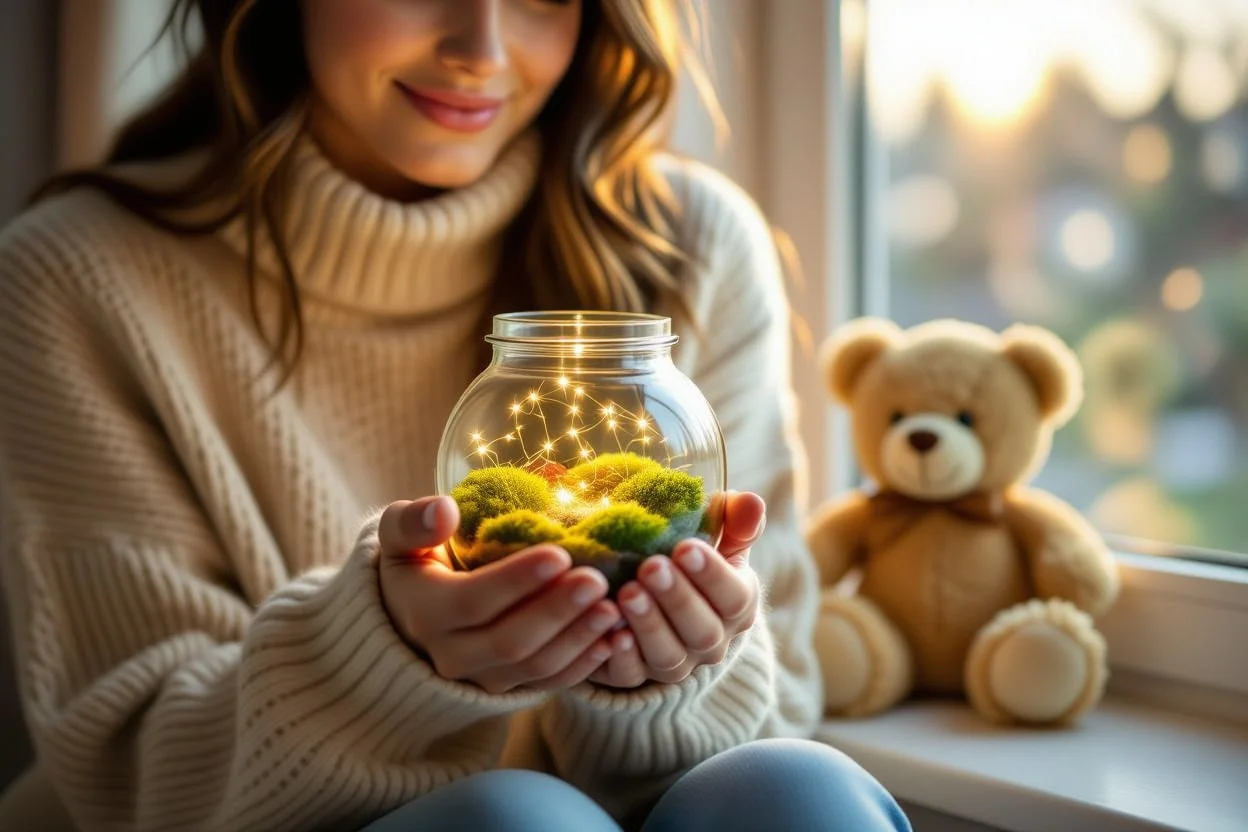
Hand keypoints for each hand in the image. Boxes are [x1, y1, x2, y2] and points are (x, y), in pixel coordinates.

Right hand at [378, 496, 621, 694]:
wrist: (409, 619)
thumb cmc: (416, 564)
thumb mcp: (399, 538)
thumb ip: (413, 522)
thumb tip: (444, 509)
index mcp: (426, 612)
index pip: (473, 601)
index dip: (517, 581)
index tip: (559, 554)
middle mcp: (452, 654)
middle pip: (511, 640)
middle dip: (557, 611)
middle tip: (597, 581)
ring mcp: (483, 676)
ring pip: (535, 666)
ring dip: (578, 638)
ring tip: (612, 607)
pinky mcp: (509, 687)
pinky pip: (550, 683)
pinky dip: (585, 665)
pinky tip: (614, 639)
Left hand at [588, 492, 764, 688]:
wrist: (657, 602)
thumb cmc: (689, 561)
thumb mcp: (716, 539)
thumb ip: (735, 520)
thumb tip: (751, 501)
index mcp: (737, 606)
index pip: (735, 597)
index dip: (711, 575)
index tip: (685, 547)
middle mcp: (712, 642)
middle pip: (703, 631)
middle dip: (677, 598)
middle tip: (650, 568)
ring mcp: (676, 663)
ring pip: (669, 656)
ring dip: (649, 625)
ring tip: (627, 593)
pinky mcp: (637, 677)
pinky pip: (631, 677)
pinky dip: (622, 658)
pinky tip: (610, 635)